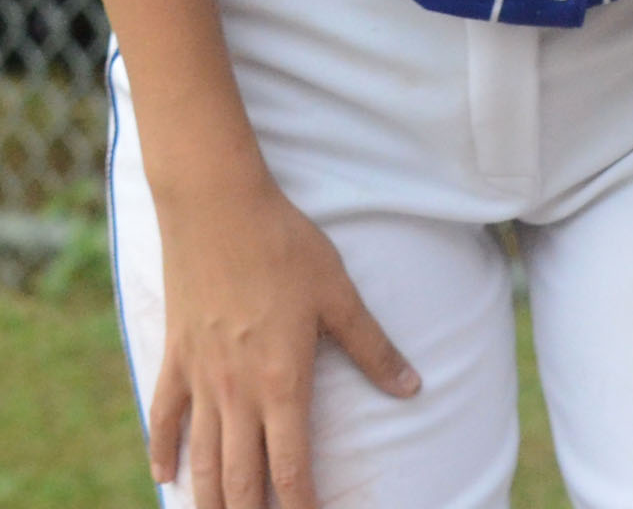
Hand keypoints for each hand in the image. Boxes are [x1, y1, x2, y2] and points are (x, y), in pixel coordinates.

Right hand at [149, 175, 416, 508]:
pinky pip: (163, 417)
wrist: (218, 210)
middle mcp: (236, 392)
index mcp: (283, 382)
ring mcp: (200, 377)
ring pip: (199, 458)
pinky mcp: (174, 358)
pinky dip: (162, 451)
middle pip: (239, 478)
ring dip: (207, 497)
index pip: (291, 467)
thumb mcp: (341, 295)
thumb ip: (373, 348)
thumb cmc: (287, 247)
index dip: (301, 505)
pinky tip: (164, 477)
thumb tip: (412, 387)